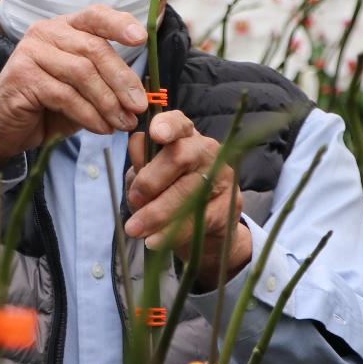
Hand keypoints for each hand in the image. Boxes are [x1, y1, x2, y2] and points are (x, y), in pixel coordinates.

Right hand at [0, 5, 147, 170]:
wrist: (1, 126)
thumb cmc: (45, 105)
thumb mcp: (81, 89)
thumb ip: (105, 81)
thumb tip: (141, 94)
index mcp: (63, 27)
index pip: (95, 15)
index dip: (120, 24)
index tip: (142, 39)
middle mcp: (45, 32)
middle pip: (94, 49)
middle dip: (122, 80)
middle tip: (140, 106)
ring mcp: (31, 52)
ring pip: (82, 73)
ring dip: (109, 102)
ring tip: (123, 123)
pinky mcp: (23, 77)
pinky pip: (66, 95)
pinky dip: (90, 115)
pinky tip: (102, 128)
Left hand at [124, 110, 251, 290]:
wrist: (203, 228)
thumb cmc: (170, 192)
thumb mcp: (149, 175)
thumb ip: (141, 160)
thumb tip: (136, 142)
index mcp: (184, 135)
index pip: (178, 122)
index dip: (167, 126)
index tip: (155, 134)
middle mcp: (206, 149)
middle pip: (179, 157)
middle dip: (151, 181)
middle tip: (133, 201)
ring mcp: (222, 176)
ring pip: (187, 191)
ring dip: (157, 213)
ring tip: (135, 229)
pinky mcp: (229, 205)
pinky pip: (197, 219)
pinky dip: (172, 232)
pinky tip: (154, 240)